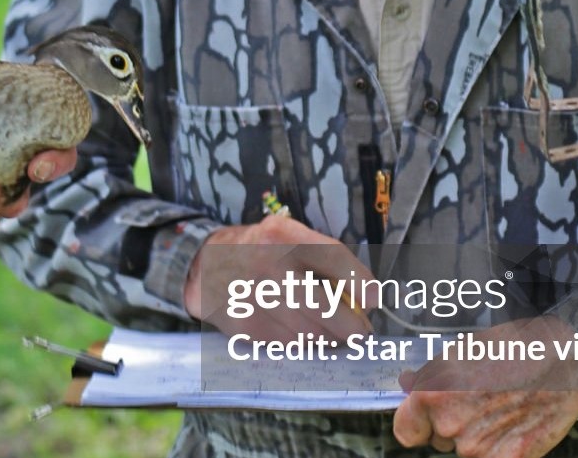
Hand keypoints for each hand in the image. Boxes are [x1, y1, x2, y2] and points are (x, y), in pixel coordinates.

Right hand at [182, 214, 375, 340]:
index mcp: (283, 235)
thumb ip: (319, 256)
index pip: (332, 257)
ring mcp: (256, 298)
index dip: (359, 281)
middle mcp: (269, 264)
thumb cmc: (256, 249)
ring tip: (333, 333)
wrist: (202, 265)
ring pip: (309, 332)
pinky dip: (303, 343)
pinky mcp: (246, 326)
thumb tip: (360, 292)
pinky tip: (303, 334)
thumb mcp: (284, 234)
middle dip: (351, 325)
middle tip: (361, 331)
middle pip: (325, 305)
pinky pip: (288, 343)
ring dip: (329, 338)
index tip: (374, 299)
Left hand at [393, 316, 577, 457]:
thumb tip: (407, 383)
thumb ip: (433, 373)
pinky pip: (491, 457)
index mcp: (436, 393)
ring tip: (501, 406)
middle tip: (478, 399)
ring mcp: (478, 449)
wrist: (564, 362)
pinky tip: (514, 423)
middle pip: (439, 437)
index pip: (405, 429)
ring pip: (466, 448)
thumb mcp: (466, 348)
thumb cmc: (515, 347)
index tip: (424, 417)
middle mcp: (452, 426)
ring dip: (477, 434)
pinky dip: (499, 447)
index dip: (415, 421)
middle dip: (451, 422)